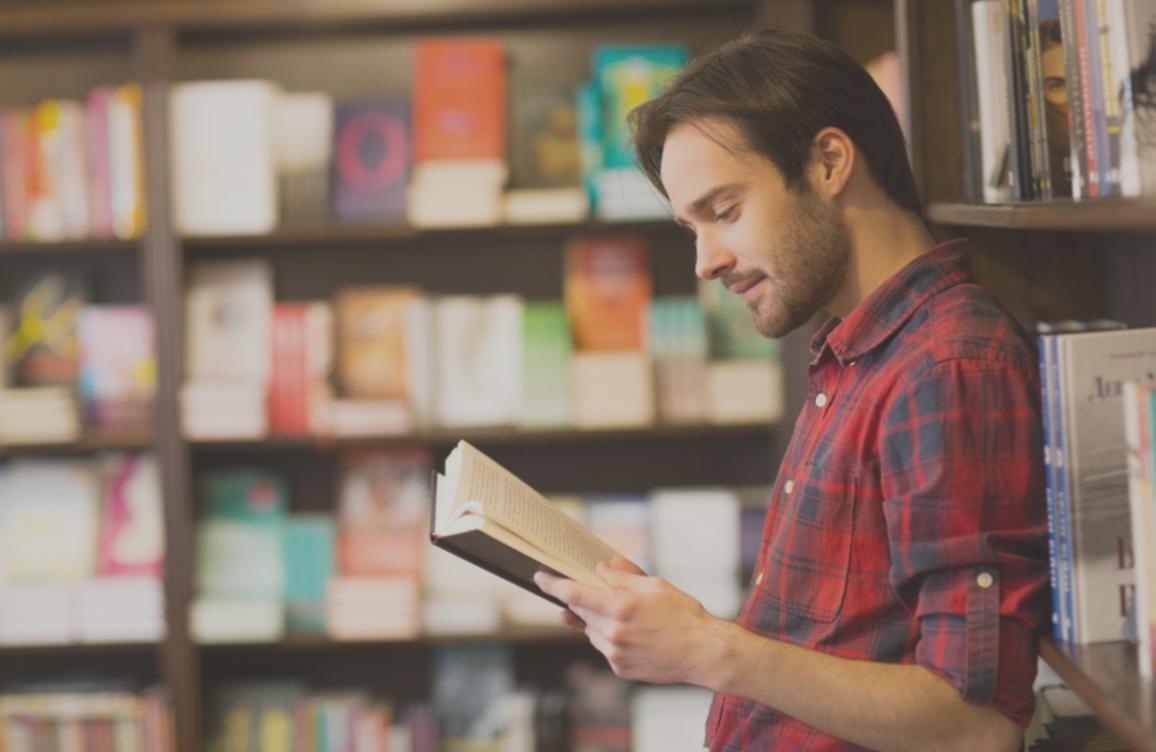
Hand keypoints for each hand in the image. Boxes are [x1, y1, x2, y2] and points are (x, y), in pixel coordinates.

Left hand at [534, 555, 724, 685]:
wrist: (701, 652)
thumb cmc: (683, 615)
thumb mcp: (654, 585)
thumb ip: (622, 577)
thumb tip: (600, 569)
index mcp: (620, 606)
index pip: (573, 594)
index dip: (552, 585)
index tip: (540, 578)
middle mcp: (612, 631)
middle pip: (580, 611)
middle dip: (582, 600)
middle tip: (598, 594)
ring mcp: (615, 653)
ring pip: (590, 630)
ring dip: (598, 620)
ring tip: (627, 617)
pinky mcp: (619, 668)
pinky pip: (604, 648)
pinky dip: (610, 638)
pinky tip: (634, 634)